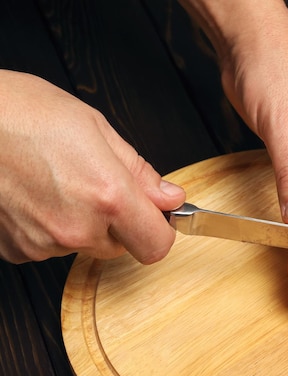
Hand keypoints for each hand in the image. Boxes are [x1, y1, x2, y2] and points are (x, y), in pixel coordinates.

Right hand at [0, 70, 185, 263]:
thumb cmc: (21, 113)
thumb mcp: (96, 128)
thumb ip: (139, 172)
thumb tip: (169, 197)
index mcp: (107, 196)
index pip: (157, 244)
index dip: (160, 229)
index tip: (155, 214)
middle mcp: (77, 228)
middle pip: (122, 245)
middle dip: (120, 221)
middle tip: (96, 183)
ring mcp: (44, 244)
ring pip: (85, 245)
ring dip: (84, 223)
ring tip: (59, 182)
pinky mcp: (17, 250)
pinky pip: (52, 246)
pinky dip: (52, 227)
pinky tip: (37, 195)